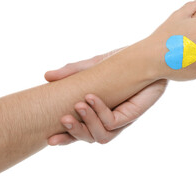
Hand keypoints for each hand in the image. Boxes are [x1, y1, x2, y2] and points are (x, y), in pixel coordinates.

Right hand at [45, 51, 167, 144]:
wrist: (149, 56)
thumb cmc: (124, 61)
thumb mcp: (95, 65)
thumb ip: (73, 72)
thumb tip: (46, 76)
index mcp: (99, 112)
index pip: (81, 130)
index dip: (66, 137)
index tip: (49, 137)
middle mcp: (110, 118)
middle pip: (90, 138)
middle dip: (73, 134)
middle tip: (63, 119)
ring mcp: (122, 118)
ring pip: (101, 137)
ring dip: (85, 125)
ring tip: (76, 106)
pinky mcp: (132, 114)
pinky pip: (112, 122)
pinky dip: (98, 112)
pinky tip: (90, 97)